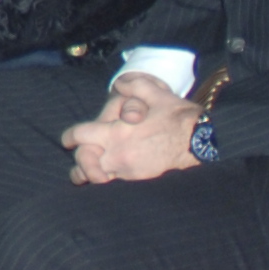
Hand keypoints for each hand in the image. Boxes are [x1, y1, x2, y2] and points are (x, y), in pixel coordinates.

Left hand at [64, 86, 205, 182]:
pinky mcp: (140, 182)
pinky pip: (116, 185)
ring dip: (90, 175)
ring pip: (97, 178)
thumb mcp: (156, 94)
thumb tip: (119, 84)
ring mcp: (128, 172)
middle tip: (77, 160)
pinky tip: (109, 179)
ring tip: (84, 176)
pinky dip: (109, 182)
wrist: (201, 144)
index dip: (70, 137)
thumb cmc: (179, 118)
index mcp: (116, 133)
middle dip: (79, 161)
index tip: (67, 139)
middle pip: (83, 163)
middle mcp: (118, 155)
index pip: (81, 136)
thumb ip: (133, 86)